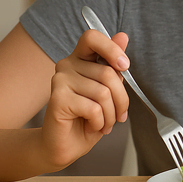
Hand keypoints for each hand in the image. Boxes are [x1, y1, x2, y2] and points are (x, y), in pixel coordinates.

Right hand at [41, 29, 130, 169]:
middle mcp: (67, 65)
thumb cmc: (88, 118)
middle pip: (108, 73)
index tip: (124, 66)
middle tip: (119, 115)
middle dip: (121, 100)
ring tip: (104, 123)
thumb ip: (113, 65)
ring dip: (111, 115)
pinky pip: (93, 108)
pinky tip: (92, 126)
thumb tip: (123, 36)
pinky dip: (100, 122)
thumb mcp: (108, 90)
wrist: (66, 146)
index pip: (92, 37)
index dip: (111, 48)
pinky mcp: (58, 98)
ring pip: (103, 93)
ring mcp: (60, 80)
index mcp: (80, 58)